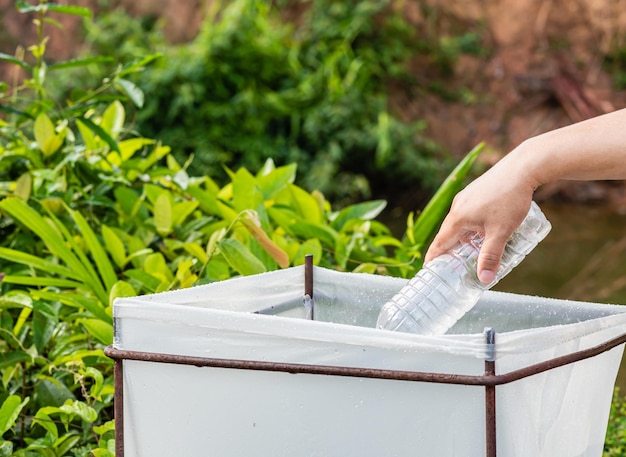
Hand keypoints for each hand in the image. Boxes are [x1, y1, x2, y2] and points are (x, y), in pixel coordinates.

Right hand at [424, 153, 536, 283]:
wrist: (523, 167)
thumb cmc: (510, 199)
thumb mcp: (501, 232)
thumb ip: (491, 256)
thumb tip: (484, 280)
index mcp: (458, 218)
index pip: (439, 243)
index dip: (433, 258)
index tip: (429, 269)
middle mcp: (458, 207)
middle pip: (448, 233)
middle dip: (449, 250)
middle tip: (451, 266)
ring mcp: (466, 197)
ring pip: (459, 223)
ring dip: (462, 237)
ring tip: (471, 250)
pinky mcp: (476, 191)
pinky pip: (467, 213)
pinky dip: (470, 226)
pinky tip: (484, 229)